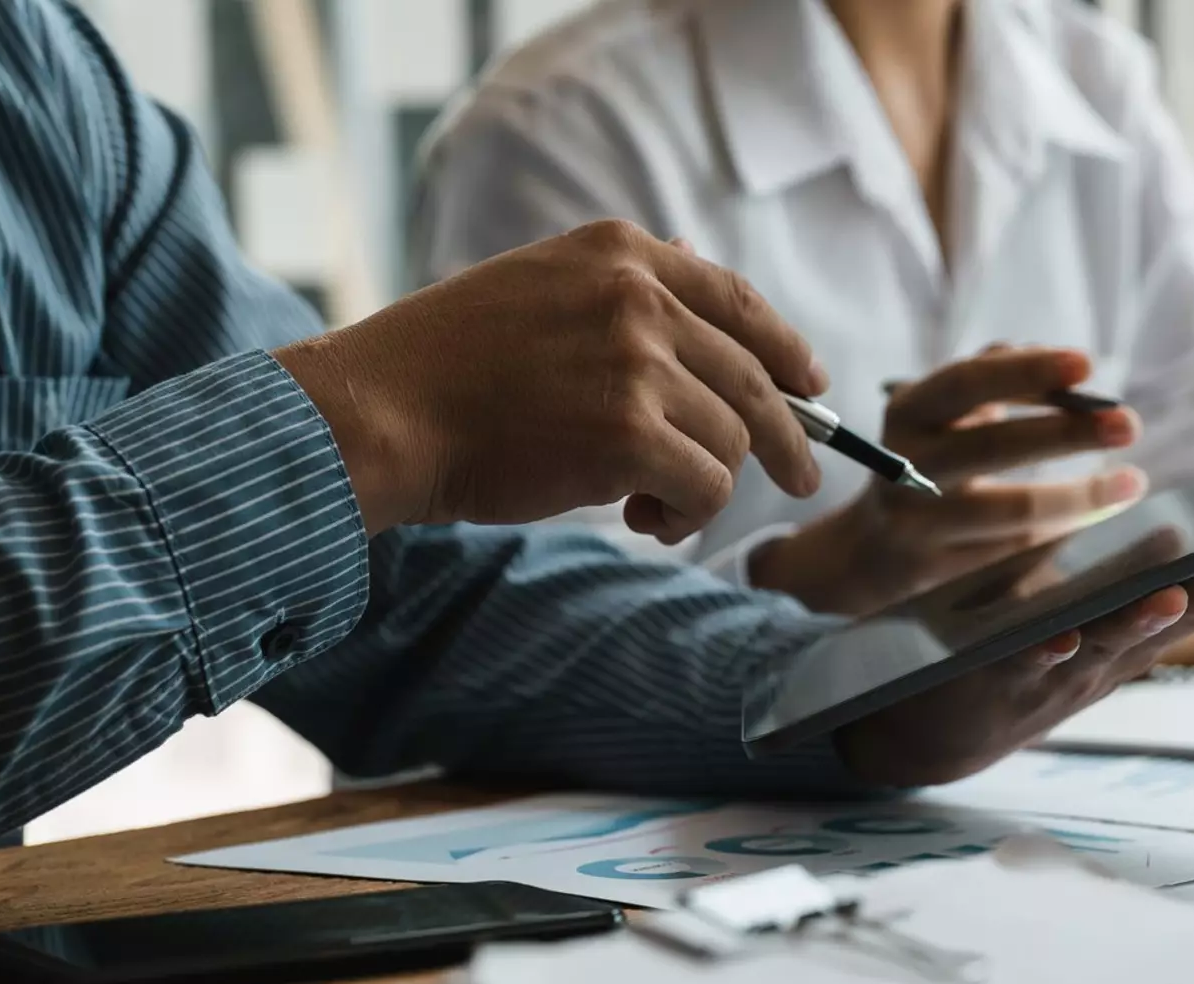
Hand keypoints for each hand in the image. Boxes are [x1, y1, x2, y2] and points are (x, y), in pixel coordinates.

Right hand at [273, 220, 823, 540]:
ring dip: (705, 487)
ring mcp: (639, 364)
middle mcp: (639, 298)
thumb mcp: (540, 288)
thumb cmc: (448, 365)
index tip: (811, 383)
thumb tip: (701, 276)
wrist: (381, 411)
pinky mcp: (632, 434)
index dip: (785, 347)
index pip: (737, 298)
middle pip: (755, 379)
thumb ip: (622, 290)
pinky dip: (687, 515)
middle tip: (802, 479)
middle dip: (790, 438)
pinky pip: (707, 486)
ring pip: (731, 442)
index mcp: (621, 254)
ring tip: (655, 506)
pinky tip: (646, 520)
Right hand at [748, 346, 1143, 614]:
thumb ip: (999, 376)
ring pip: (1013, 513)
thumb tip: (1067, 368)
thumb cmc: (933, 456)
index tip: (1087, 364)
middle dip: (1067, 433)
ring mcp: (922, 523)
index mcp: (910, 411)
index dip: (1028, 372)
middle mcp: (906, 466)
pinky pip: (1017, 550)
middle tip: (1128, 424)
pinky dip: (1064, 529)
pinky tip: (1102, 512)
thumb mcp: (949, 410)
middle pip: (993, 448)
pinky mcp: (943, 571)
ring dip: (1081, 497)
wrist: (873, 547)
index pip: (968, 382)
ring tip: (1133, 482)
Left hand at [833, 539, 1193, 786]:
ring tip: (1181, 591)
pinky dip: (1047, 653)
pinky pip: (1026, 667)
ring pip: (1112, 645)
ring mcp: (1060, 676)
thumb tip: (1181, 527)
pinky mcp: (1000, 685)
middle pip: (1183, 614)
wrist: (929, 731)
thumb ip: (1122, 575)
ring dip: (1145, 622)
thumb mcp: (1078, 609)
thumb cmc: (1011, 657)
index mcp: (1132, 629)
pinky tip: (1063, 634)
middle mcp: (1111, 657)